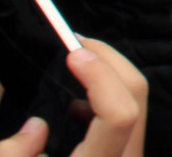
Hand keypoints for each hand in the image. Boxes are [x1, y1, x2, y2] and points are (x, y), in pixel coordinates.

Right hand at [0, 40, 146, 156]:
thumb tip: (35, 128)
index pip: (120, 113)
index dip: (100, 75)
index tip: (72, 53)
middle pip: (136, 96)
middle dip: (107, 59)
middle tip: (73, 43)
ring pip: (136, 105)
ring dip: (108, 77)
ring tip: (72, 67)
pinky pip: (128, 121)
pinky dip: (106, 100)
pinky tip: (76, 106)